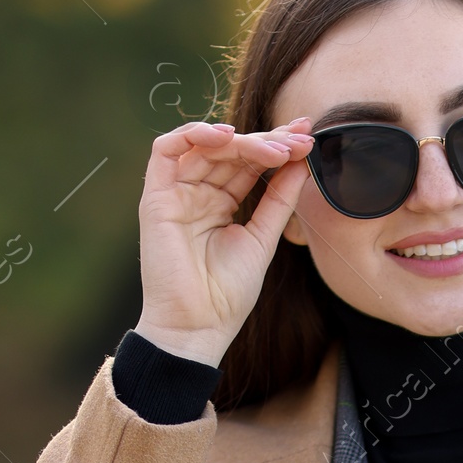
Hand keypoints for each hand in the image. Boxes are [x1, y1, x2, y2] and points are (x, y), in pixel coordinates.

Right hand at [133, 116, 314, 366]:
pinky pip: (165, 150)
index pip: (247, 163)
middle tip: (298, 141)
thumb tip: (302, 161)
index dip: (276, 147)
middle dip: (265, 140)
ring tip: (274, 148)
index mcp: (219, 204)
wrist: (198, 328)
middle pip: (229, 150)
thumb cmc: (227, 296)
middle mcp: (195, 194)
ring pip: (204, 145)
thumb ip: (279, 200)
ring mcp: (174, 194)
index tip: (307, 141)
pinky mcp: (155, 197)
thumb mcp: (262, 239)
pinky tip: (227, 137)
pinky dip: (193, 134)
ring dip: (241, 139)